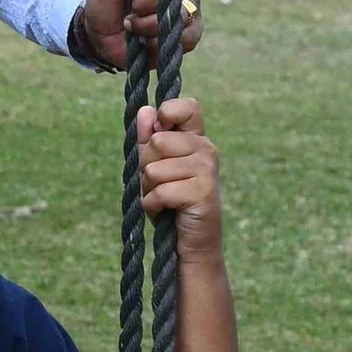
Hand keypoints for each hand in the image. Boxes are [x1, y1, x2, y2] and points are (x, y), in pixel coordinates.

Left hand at [74, 0, 199, 70]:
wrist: (102, 35)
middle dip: (140, 4)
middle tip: (130, 8)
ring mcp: (191, 6)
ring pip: (177, 15)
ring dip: (145, 24)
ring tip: (134, 24)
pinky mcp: (193, 32)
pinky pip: (184, 37)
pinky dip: (156, 42)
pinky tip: (145, 40)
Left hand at [136, 94, 221, 257]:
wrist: (191, 244)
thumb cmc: (171, 204)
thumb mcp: (155, 169)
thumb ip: (148, 141)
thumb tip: (145, 111)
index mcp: (195, 139)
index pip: (186, 107)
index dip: (166, 114)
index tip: (159, 131)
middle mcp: (205, 149)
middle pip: (157, 141)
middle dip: (146, 167)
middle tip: (160, 184)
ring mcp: (206, 169)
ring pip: (154, 169)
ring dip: (149, 189)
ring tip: (164, 199)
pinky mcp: (202, 191)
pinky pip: (160, 192)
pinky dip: (153, 206)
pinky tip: (166, 211)